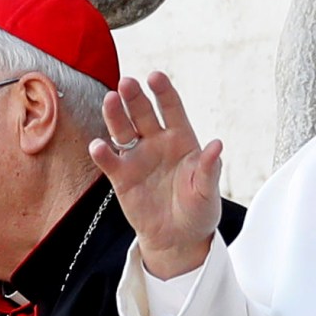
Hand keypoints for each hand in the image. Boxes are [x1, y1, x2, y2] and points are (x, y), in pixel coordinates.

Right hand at [89, 72, 221, 277]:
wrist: (179, 238)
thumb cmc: (198, 210)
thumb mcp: (207, 191)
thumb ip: (209, 168)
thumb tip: (217, 145)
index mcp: (182, 139)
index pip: (172, 109)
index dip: (163, 92)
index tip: (155, 77)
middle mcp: (157, 143)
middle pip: (143, 113)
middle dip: (134, 98)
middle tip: (126, 83)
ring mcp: (138, 158)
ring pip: (123, 130)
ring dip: (115, 115)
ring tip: (109, 100)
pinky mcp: (122, 177)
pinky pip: (110, 161)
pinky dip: (103, 153)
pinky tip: (98, 146)